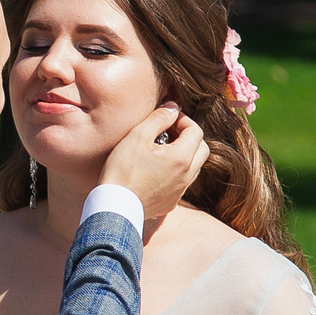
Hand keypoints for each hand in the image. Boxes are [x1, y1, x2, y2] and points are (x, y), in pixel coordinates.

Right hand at [101, 104, 208, 220]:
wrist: (114, 206)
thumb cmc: (123, 169)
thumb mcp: (138, 136)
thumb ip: (159, 118)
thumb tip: (173, 107)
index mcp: (182, 157)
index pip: (196, 131)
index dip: (182, 120)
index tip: (166, 119)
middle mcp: (187, 176)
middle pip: (202, 149)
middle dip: (188, 136)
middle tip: (167, 132)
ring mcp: (180, 191)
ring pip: (194, 167)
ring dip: (184, 154)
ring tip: (161, 150)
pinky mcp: (171, 202)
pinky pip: (182, 182)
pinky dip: (176, 171)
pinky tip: (156, 169)